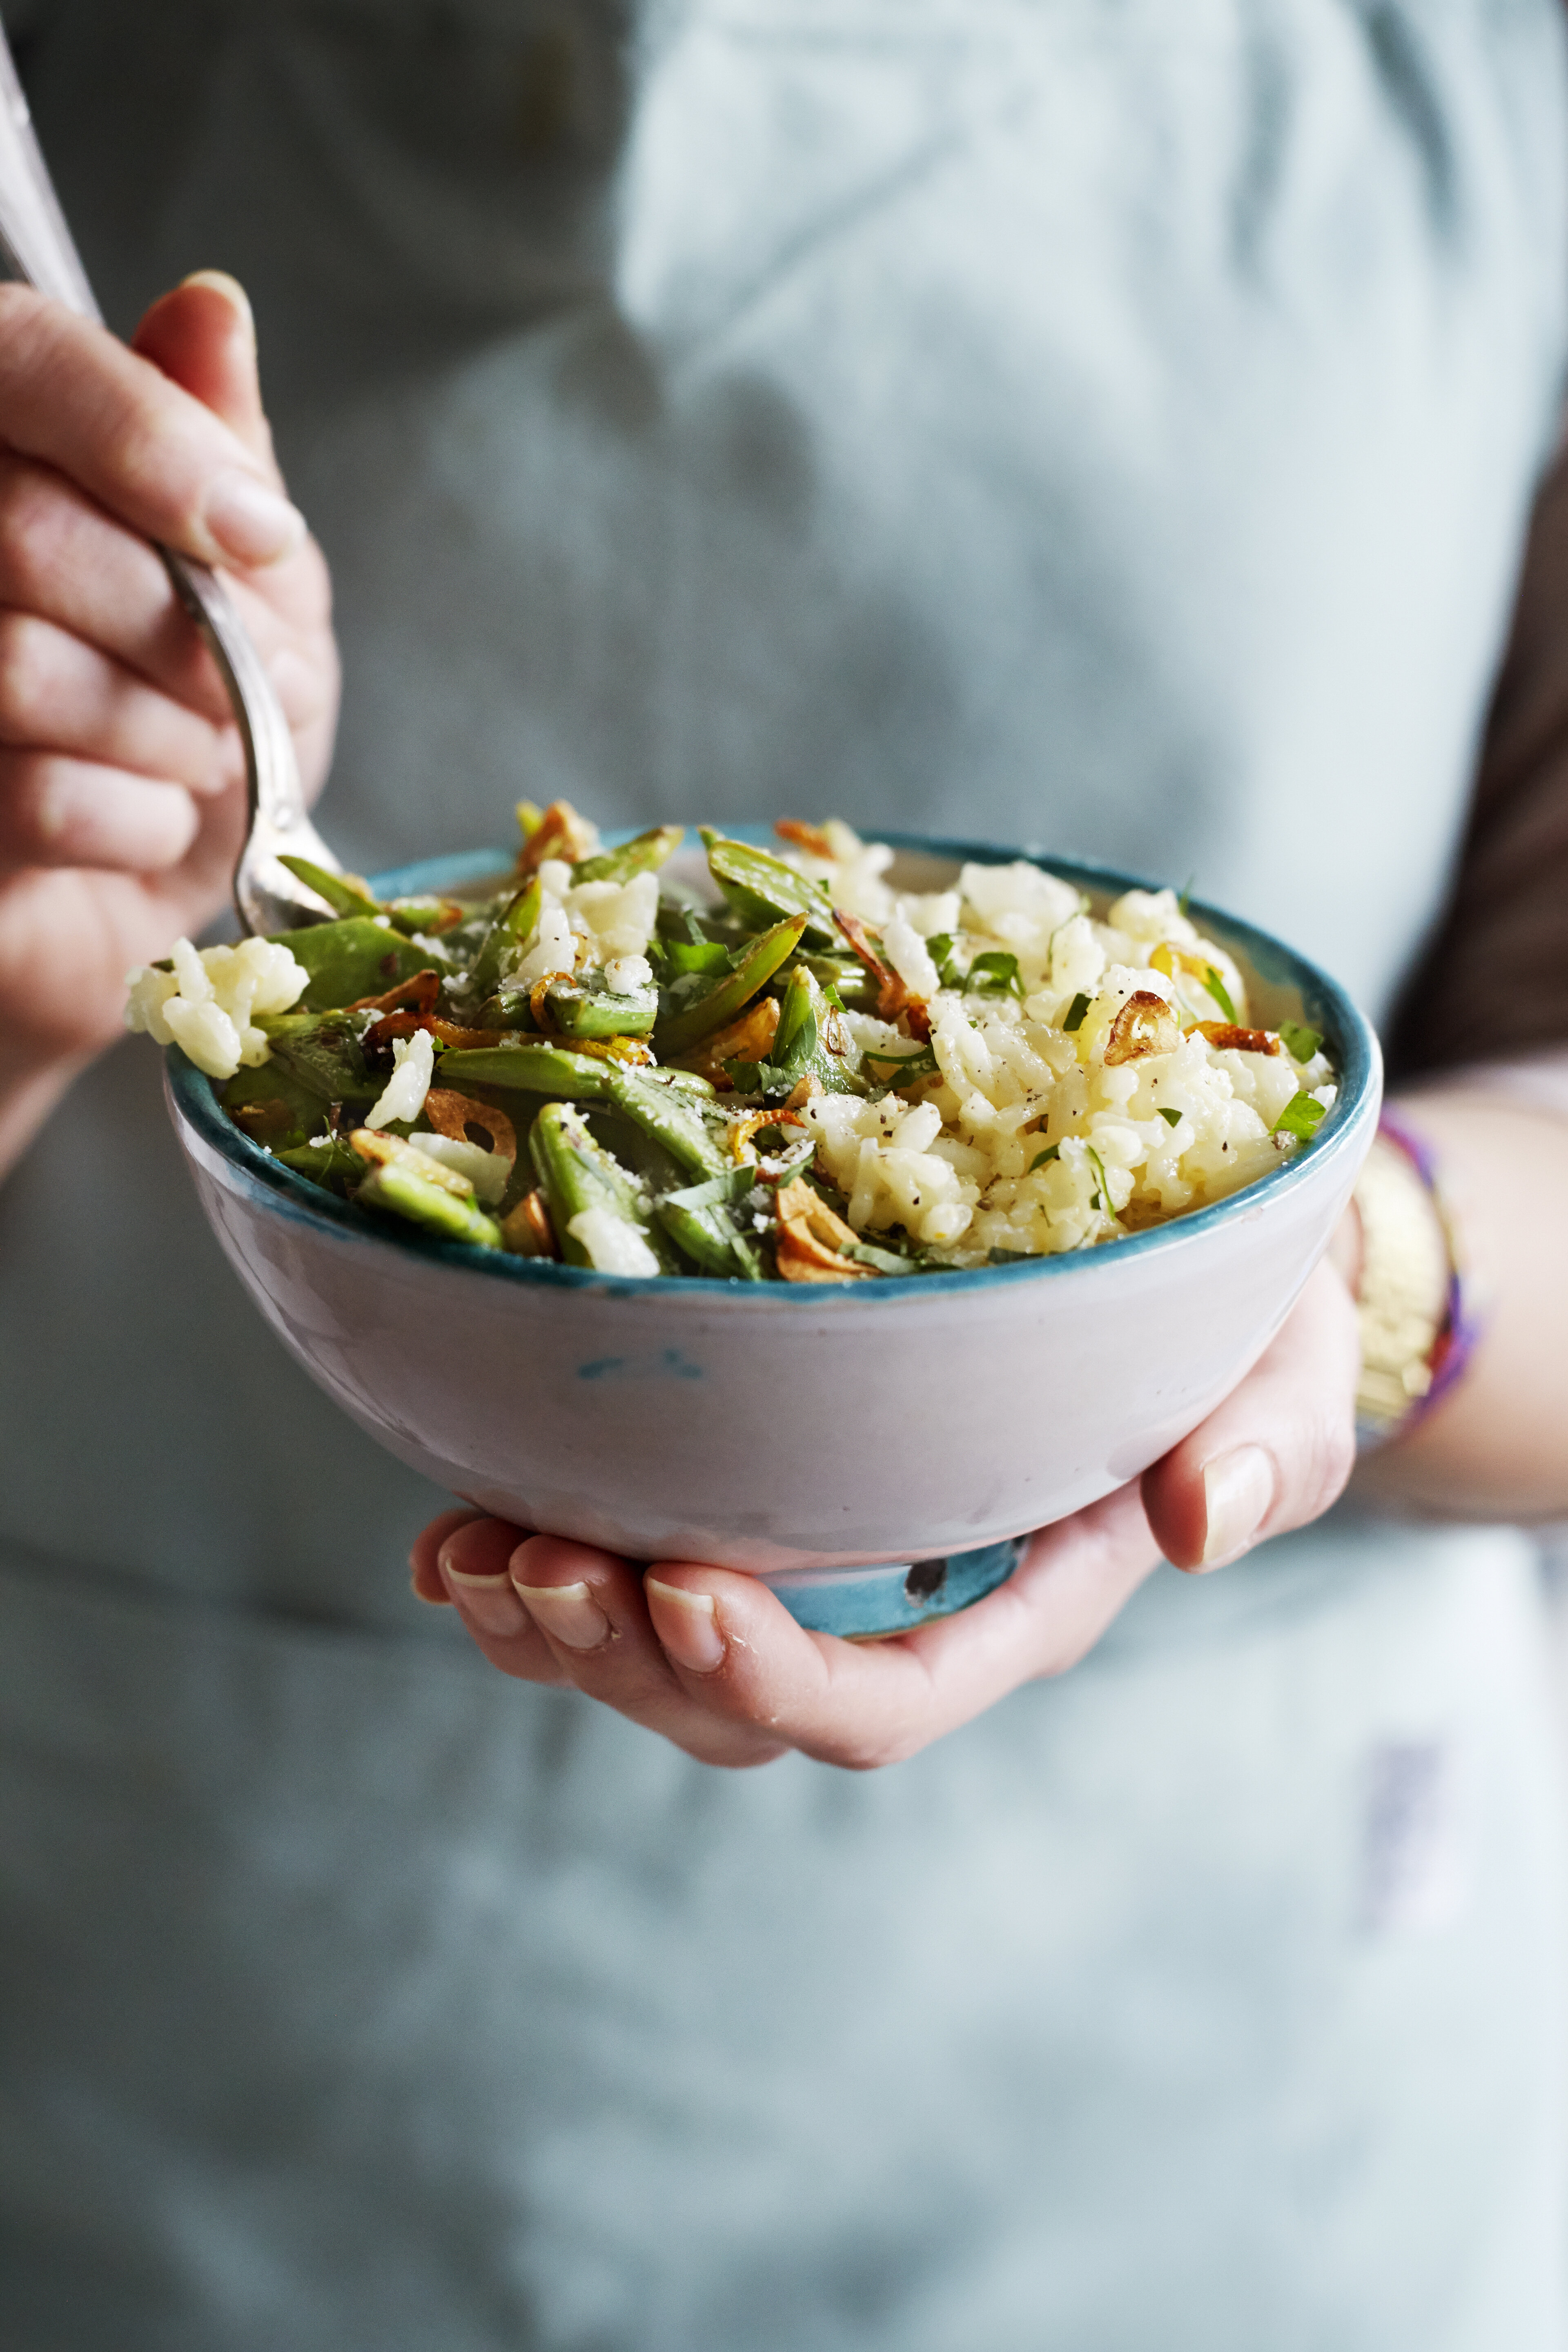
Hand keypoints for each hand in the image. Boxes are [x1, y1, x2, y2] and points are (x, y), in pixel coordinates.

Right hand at [0, 273, 337, 1098]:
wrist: (130, 909)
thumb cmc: (186, 724)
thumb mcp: (252, 580)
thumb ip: (213, 446)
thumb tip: (208, 306)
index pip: (21, 354)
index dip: (148, 437)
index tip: (260, 535)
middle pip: (27, 527)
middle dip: (179, 629)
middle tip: (238, 686)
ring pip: (20, 666)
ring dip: (163, 735)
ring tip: (195, 758)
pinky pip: (34, 795)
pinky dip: (136, 826)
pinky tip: (147, 828)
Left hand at [412, 1258, 1358, 1769]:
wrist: (1183, 1281)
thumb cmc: (1241, 1337)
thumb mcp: (1285, 1379)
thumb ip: (1264, 1454)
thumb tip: (1201, 1526)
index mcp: (1017, 1604)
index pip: (888, 1701)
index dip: (774, 1676)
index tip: (677, 1587)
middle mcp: (897, 1607)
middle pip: (737, 1706)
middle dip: (620, 1660)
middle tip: (531, 1562)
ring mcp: (815, 1563)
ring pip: (655, 1661)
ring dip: (547, 1623)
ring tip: (465, 1553)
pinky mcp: (751, 1499)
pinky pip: (620, 1571)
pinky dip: (523, 1561)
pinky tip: (449, 1526)